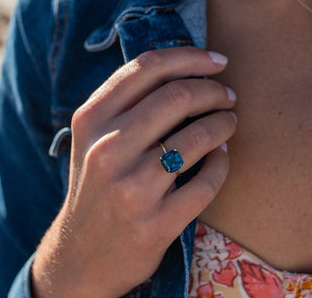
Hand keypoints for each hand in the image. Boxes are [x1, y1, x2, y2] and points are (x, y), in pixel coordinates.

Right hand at [31, 46, 236, 297]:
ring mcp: (130, 188)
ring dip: (225, 123)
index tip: (217, 60)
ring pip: (199, 136)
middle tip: (227, 95)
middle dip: (214, 89)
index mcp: (91, 119)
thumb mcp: (95, 138)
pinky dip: (223, 163)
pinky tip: (221, 156)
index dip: (189, 56)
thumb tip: (187, 72)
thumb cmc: (96, 184)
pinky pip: (207, 181)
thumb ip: (129, 103)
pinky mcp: (155, 223)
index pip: (146, 67)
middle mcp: (106, 149)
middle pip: (178, 95)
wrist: (82, 254)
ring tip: (229, 122)